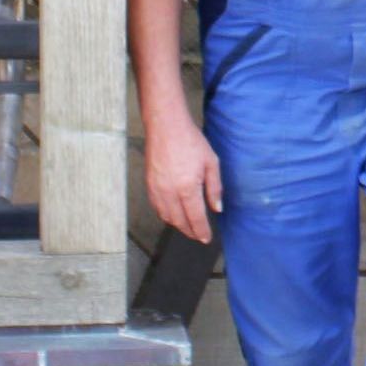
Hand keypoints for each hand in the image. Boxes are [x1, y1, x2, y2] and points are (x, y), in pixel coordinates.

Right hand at [144, 118, 221, 243]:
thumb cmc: (191, 142)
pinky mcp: (148, 185)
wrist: (166, 127)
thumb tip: (217, 209)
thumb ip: (215, 188)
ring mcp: (157, 190)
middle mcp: (170, 193)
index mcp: (188, 188)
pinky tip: (174, 215)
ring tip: (188, 227)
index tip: (206, 238)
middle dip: (190, 231)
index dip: (201, 231)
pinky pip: (157, 208)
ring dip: (178, 226)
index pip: (195, 218)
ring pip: (166, 217)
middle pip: (179, 222)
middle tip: (198, 235)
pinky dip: (166, 216)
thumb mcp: (211, 162)